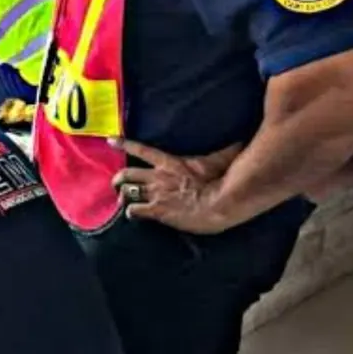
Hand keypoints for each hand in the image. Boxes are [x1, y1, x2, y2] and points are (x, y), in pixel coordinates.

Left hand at [109, 139, 244, 233]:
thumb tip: (242, 138)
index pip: (141, 149)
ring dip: (122, 196)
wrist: (220, 203)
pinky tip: (131, 215)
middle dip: (119, 178)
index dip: (124, 144)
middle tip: (116, 183)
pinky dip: (131, 213)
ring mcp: (156, 194)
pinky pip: (135, 211)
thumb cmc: (222, 181)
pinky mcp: (157, 211)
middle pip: (128, 173)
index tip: (110, 141)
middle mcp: (157, 177)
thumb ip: (226, 148)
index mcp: (169, 163)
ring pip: (128, 192)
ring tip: (120, 200)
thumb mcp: (221, 158)